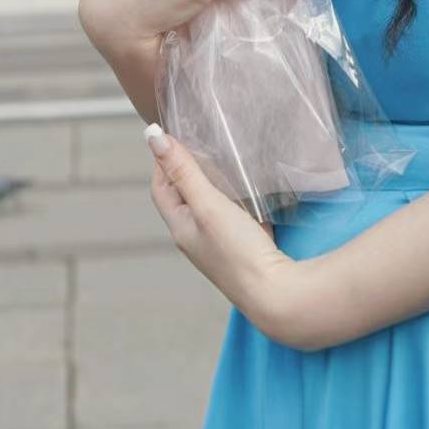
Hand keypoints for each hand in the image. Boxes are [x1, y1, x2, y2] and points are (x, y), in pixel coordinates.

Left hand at [146, 125, 315, 346]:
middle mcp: (195, 236)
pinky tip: (250, 185)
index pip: (161, 187)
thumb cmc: (238, 251)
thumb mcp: (208, 204)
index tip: (176, 134)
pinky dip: (236, 196)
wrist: (275, 294)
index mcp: (180, 227)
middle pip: (183, 195)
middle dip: (188, 167)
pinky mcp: (242, 245)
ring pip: (209, 204)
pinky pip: (233, 213)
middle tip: (202, 139)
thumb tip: (153, 136)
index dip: (163, 160)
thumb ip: (184, 171)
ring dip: (214, 181)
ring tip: (225, 156)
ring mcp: (219, 242)